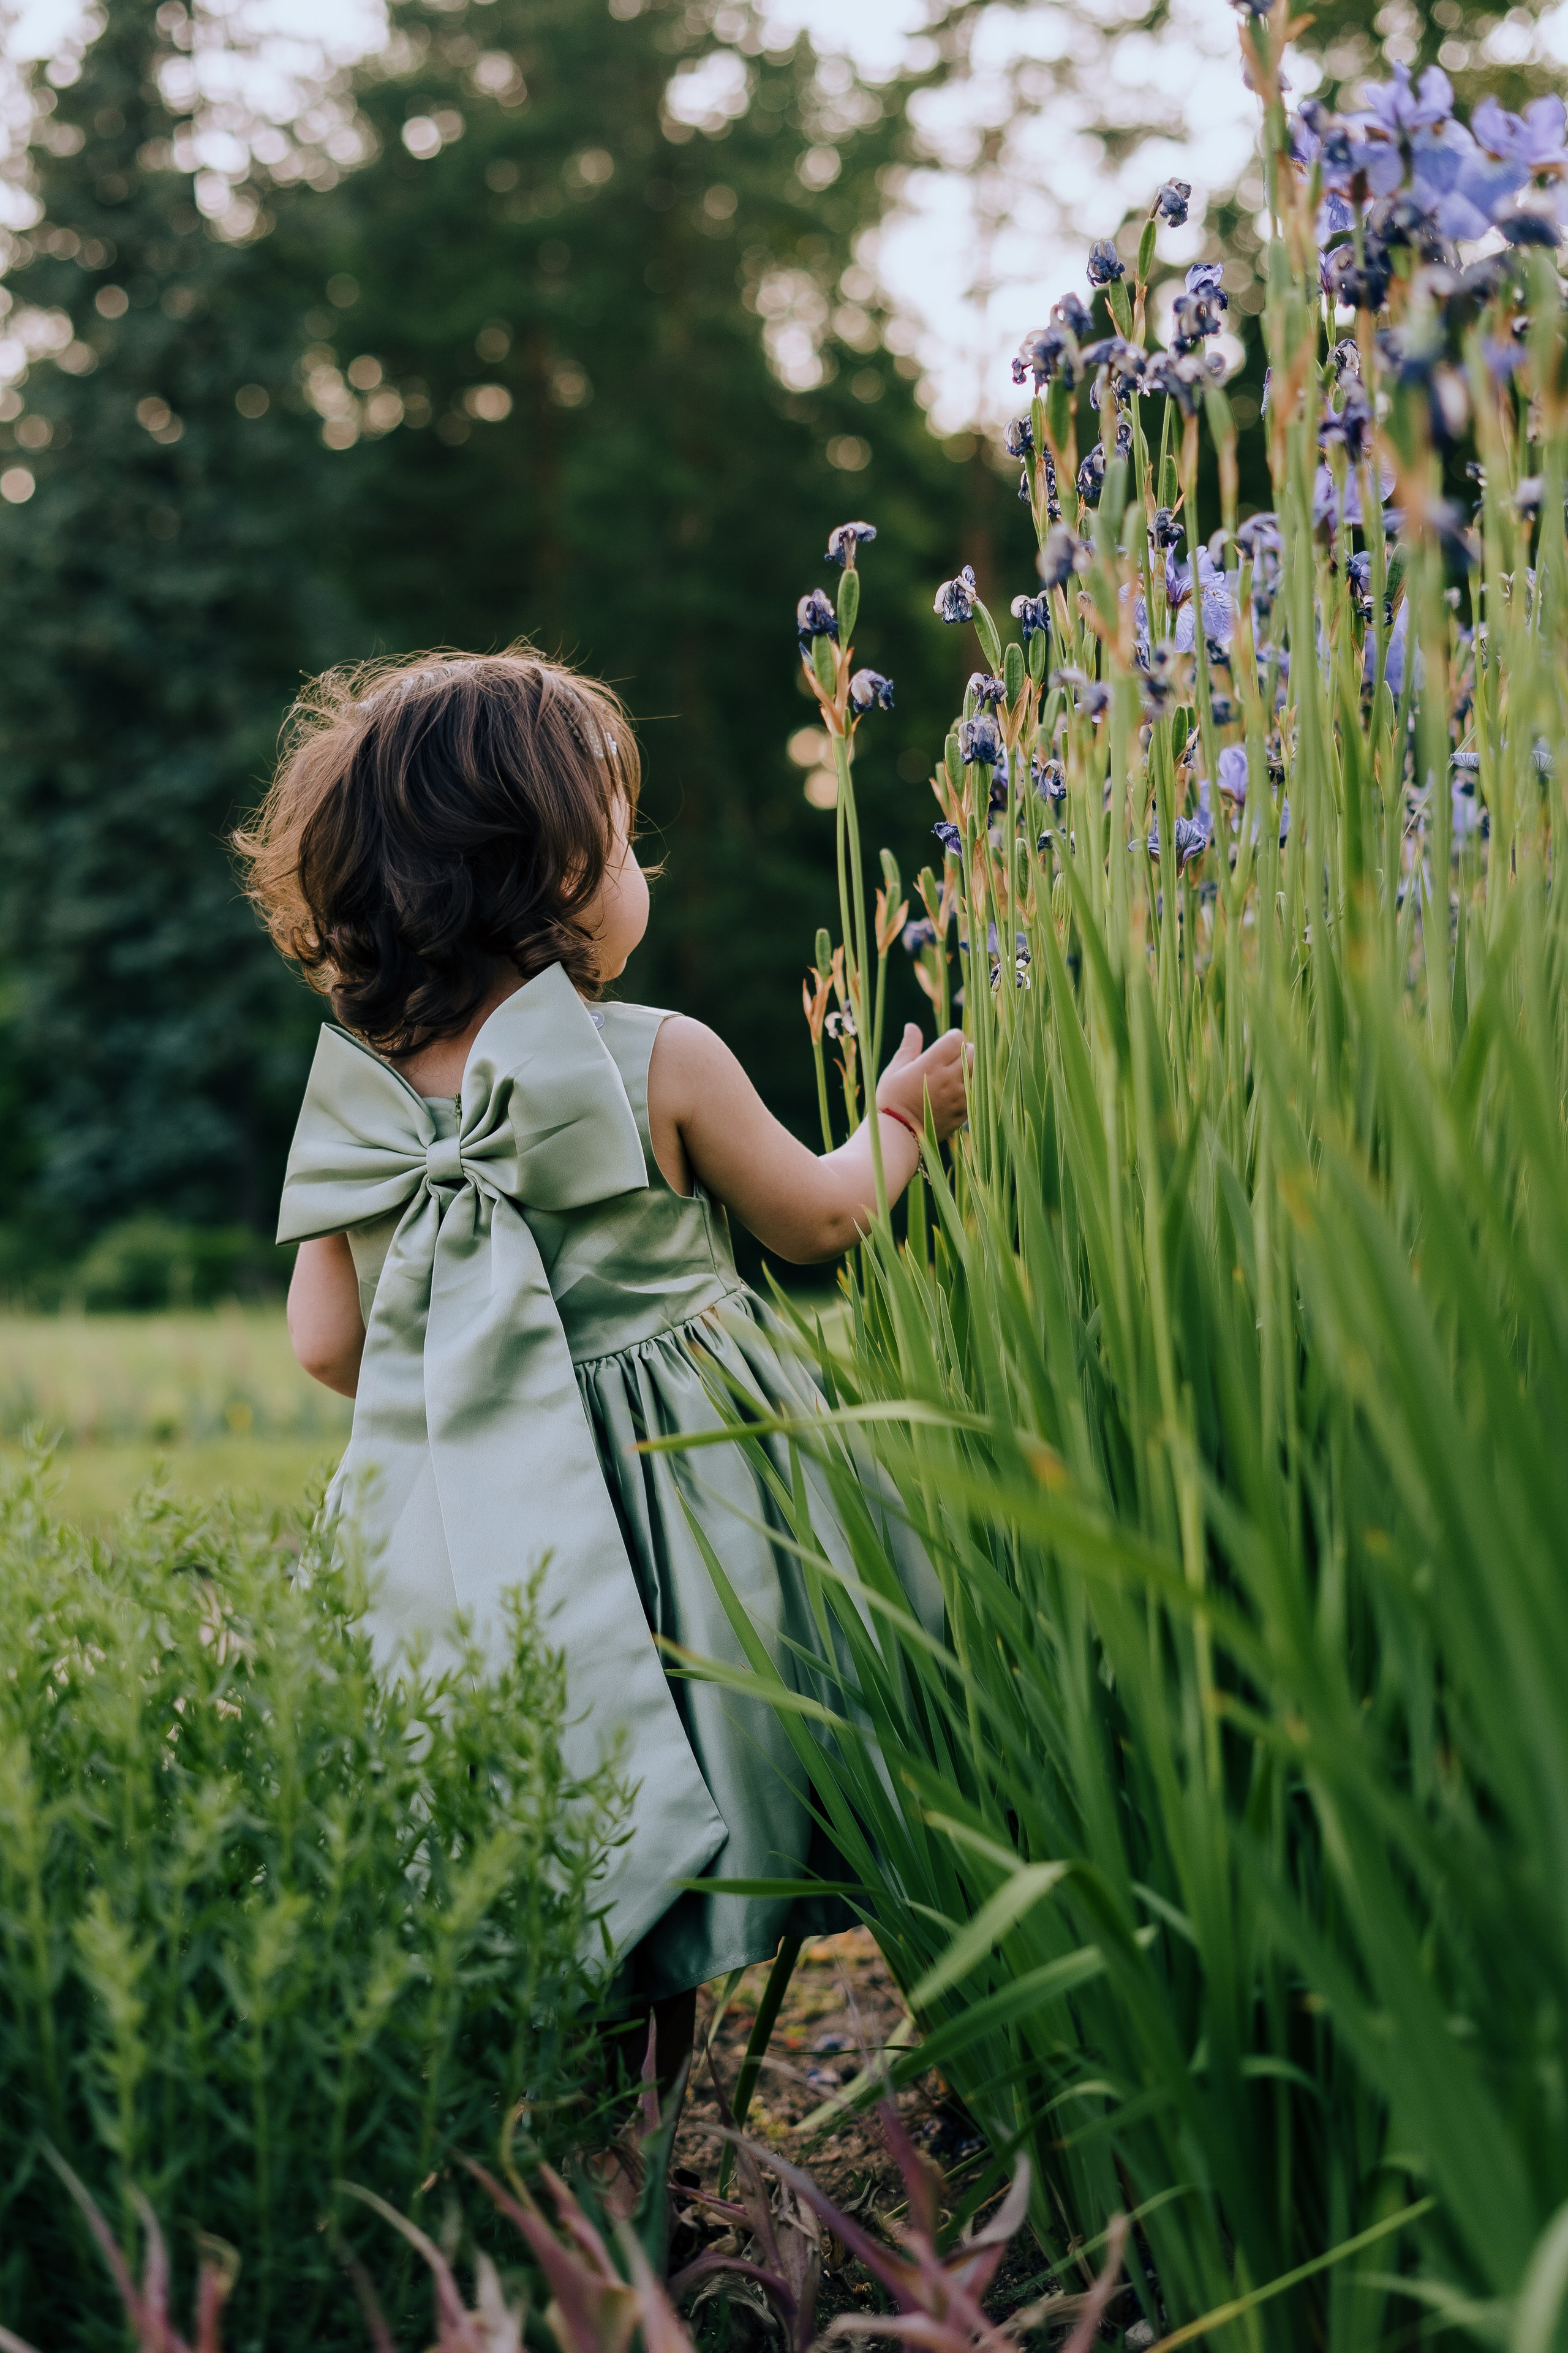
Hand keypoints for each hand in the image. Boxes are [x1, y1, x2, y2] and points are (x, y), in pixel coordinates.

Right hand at [875, 1022, 969, 1143]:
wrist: (898, 1134)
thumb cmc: (892, 1100)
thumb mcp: (895, 1070)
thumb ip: (909, 1047)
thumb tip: (912, 1026)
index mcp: (931, 1065)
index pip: (956, 1038)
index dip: (952, 1037)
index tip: (945, 1044)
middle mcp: (949, 1079)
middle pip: (973, 1053)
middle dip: (965, 1050)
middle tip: (953, 1057)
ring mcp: (959, 1097)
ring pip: (978, 1072)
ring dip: (971, 1069)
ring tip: (957, 1074)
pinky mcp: (964, 1112)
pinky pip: (977, 1093)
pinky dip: (971, 1087)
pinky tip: (958, 1090)